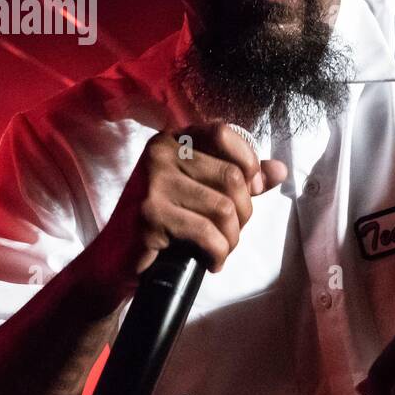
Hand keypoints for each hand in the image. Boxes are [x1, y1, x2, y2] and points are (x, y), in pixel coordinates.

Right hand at [82, 122, 284, 311]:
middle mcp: (160, 153)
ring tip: (219, 249)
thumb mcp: (201, 193)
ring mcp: (152, 183)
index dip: (248, 164)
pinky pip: (207, 233)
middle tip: (229, 233)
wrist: (115, 261)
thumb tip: (279, 169)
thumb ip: (239, 178)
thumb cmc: (163, 224)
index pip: (224, 133)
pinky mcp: (150, 215)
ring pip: (224, 208)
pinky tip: (210, 261)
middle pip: (232, 177)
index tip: (250, 191)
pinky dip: (218, 253)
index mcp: (173, 140)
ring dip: (231, 238)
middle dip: (243, 213)